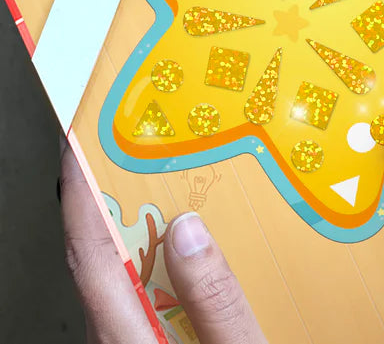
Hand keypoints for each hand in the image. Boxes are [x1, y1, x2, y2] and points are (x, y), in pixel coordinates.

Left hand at [60, 142, 267, 342]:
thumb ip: (215, 300)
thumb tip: (190, 229)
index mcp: (124, 334)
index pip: (90, 251)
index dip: (83, 193)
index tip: (82, 144)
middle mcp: (114, 337)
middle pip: (103, 257)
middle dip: (115, 200)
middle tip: (137, 151)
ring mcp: (127, 340)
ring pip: (125, 277)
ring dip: (144, 231)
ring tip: (172, 190)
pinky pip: (144, 295)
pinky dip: (161, 261)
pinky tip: (192, 252)